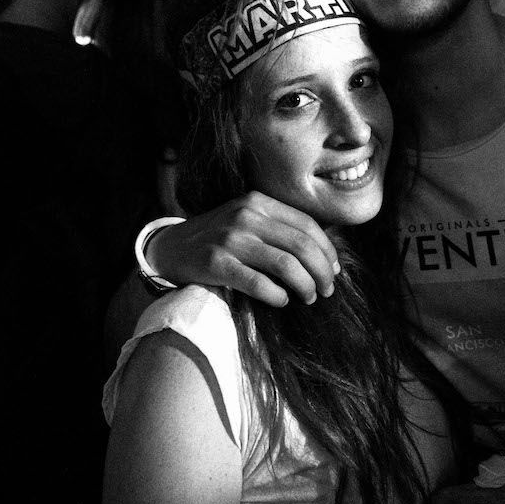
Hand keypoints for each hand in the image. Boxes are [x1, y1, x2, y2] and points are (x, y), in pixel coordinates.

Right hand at [148, 193, 339, 306]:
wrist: (170, 248)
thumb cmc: (218, 238)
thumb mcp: (247, 219)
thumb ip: (278, 228)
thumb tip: (324, 253)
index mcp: (258, 202)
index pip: (307, 225)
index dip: (327, 251)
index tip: (334, 270)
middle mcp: (245, 216)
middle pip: (301, 245)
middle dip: (322, 271)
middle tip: (327, 290)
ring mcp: (230, 239)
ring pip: (286, 265)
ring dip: (305, 286)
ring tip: (309, 298)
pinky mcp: (216, 264)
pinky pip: (258, 283)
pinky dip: (277, 295)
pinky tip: (282, 301)